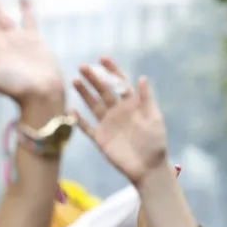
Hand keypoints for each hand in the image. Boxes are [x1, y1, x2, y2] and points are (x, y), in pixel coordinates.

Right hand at [73, 57, 169, 184]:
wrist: (148, 167)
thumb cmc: (155, 142)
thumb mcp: (153, 118)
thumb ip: (146, 98)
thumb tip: (142, 77)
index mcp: (131, 104)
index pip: (119, 83)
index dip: (111, 70)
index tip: (102, 58)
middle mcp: (117, 111)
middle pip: (103, 91)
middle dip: (93, 78)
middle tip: (83, 66)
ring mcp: (107, 124)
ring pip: (93, 105)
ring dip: (84, 93)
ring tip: (74, 81)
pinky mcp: (100, 138)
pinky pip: (86, 127)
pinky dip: (78, 119)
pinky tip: (71, 110)